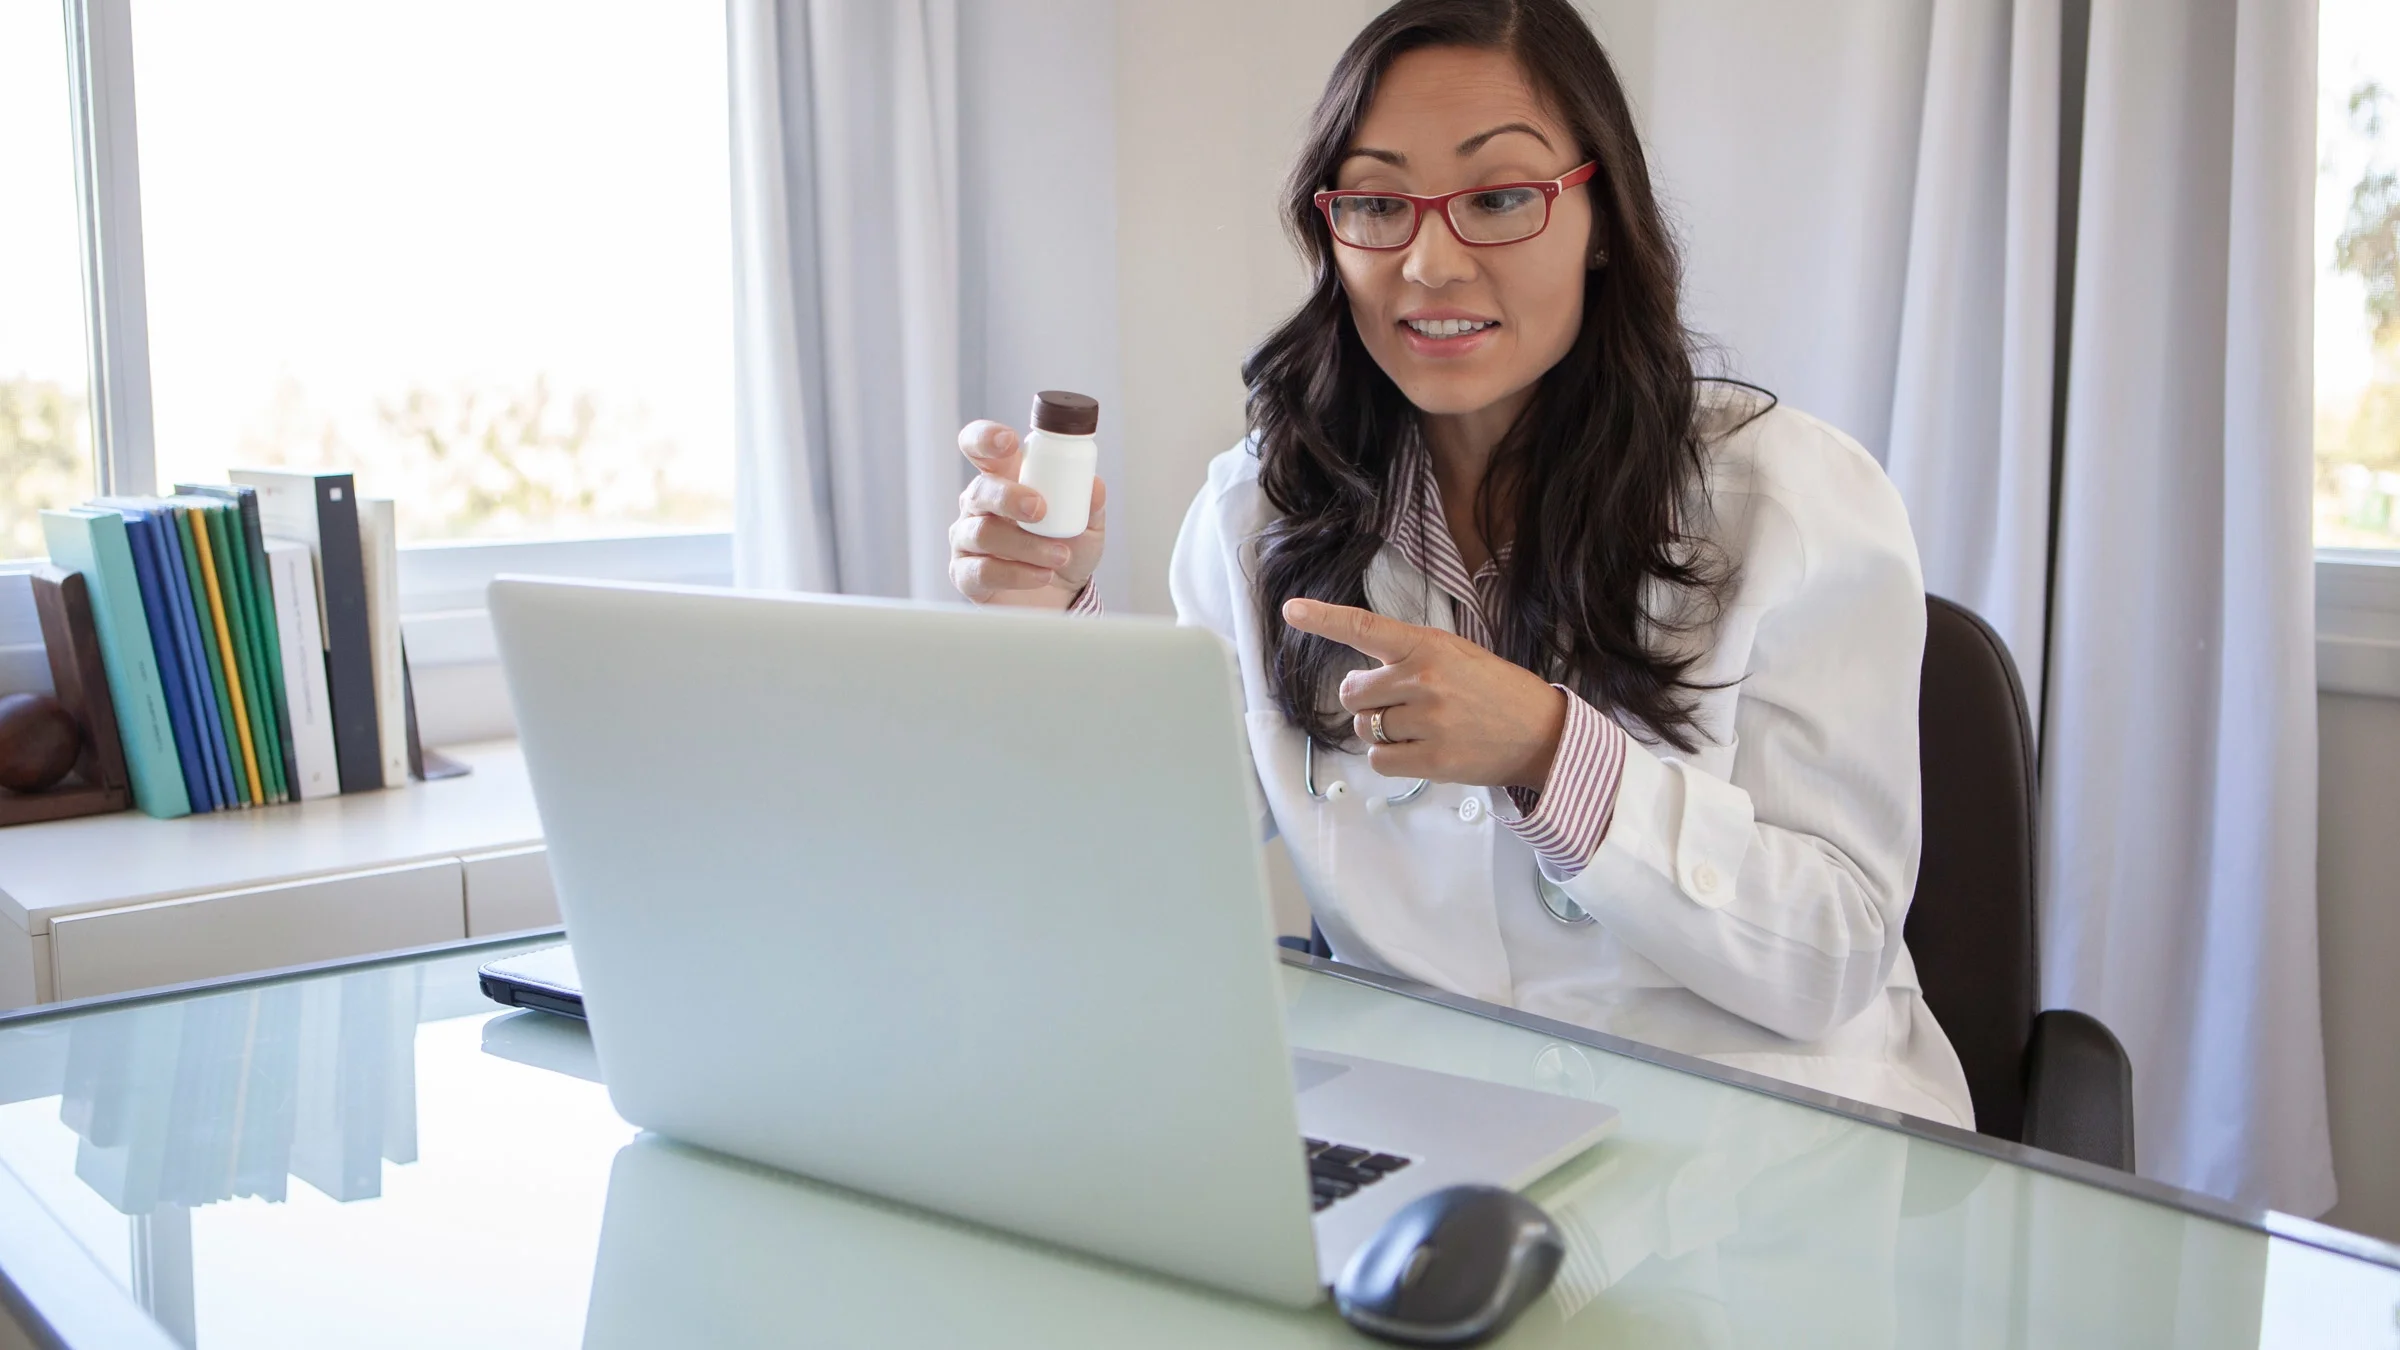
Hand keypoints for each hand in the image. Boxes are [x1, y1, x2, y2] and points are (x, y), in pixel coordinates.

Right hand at [948, 420, 1106, 608]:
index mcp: (1004, 479)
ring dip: (1026, 544)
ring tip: (1060, 555)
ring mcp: (967, 539)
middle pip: (979, 490)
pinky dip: (1017, 573)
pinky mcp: (965, 574)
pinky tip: (1042, 575)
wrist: (1061, 598)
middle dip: (1009, 497)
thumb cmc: (1067, 550)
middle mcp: (979, 505)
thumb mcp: (1088, 526)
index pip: (980, 447)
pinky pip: (982, 570)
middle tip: (1040, 509)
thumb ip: (1090, 504)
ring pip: (983, 533)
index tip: (1009, 442)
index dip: (985, 438)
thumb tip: (1094, 486)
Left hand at [1282, 598, 1565, 789]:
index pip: (1365, 628)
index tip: (1291, 610)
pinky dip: (1390, 758)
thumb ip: (1407, 660)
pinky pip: (1379, 760)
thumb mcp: (1456, 655)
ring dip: (1381, 730)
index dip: (1324, 619)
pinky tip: (1420, 750)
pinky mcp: (1432, 759)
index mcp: (1428, 645)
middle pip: (1352, 692)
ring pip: (1365, 728)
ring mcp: (1427, 721)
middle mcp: (1423, 679)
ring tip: (1420, 727)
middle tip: (1397, 703)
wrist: (1542, 732)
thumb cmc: (1494, 691)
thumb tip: (1356, 682)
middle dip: (1365, 700)